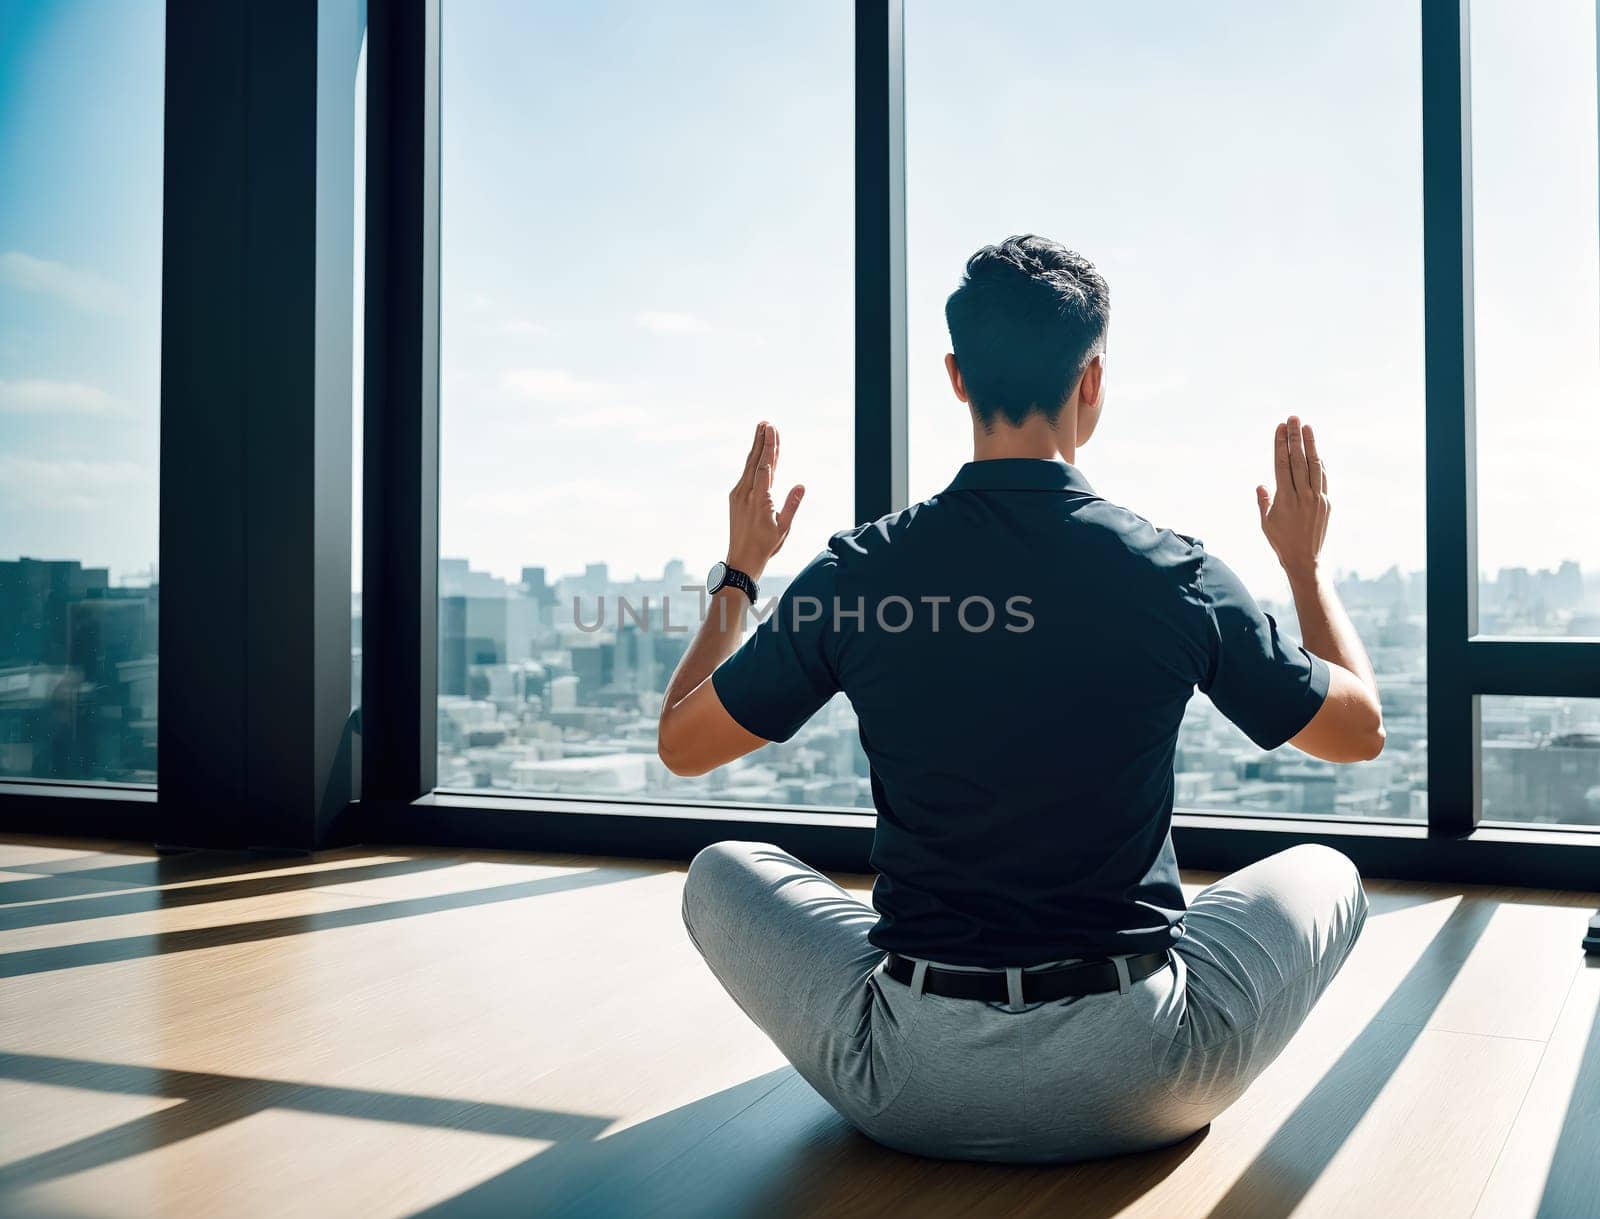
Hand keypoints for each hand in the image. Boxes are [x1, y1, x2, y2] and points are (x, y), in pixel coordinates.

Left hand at [726, 421, 803, 580]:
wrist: (742, 559)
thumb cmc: (766, 545)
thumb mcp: (784, 527)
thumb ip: (792, 504)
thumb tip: (801, 485)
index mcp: (760, 499)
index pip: (765, 466)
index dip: (769, 446)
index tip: (772, 429)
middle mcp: (746, 493)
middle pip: (754, 460)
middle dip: (761, 440)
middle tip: (766, 422)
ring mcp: (738, 494)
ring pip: (749, 466)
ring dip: (756, 448)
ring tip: (761, 430)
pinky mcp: (735, 498)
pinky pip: (746, 474)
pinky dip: (753, 462)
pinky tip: (757, 454)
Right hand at [1256, 414, 1329, 580]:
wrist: (1304, 559)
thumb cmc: (1281, 541)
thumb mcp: (1265, 523)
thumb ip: (1264, 501)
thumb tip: (1261, 484)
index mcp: (1285, 499)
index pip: (1282, 464)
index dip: (1281, 445)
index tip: (1280, 428)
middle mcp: (1303, 496)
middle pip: (1298, 460)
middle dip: (1295, 437)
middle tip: (1292, 418)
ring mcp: (1317, 498)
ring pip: (1314, 465)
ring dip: (1310, 444)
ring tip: (1306, 427)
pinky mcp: (1327, 503)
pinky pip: (1323, 477)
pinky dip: (1319, 463)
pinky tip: (1315, 452)